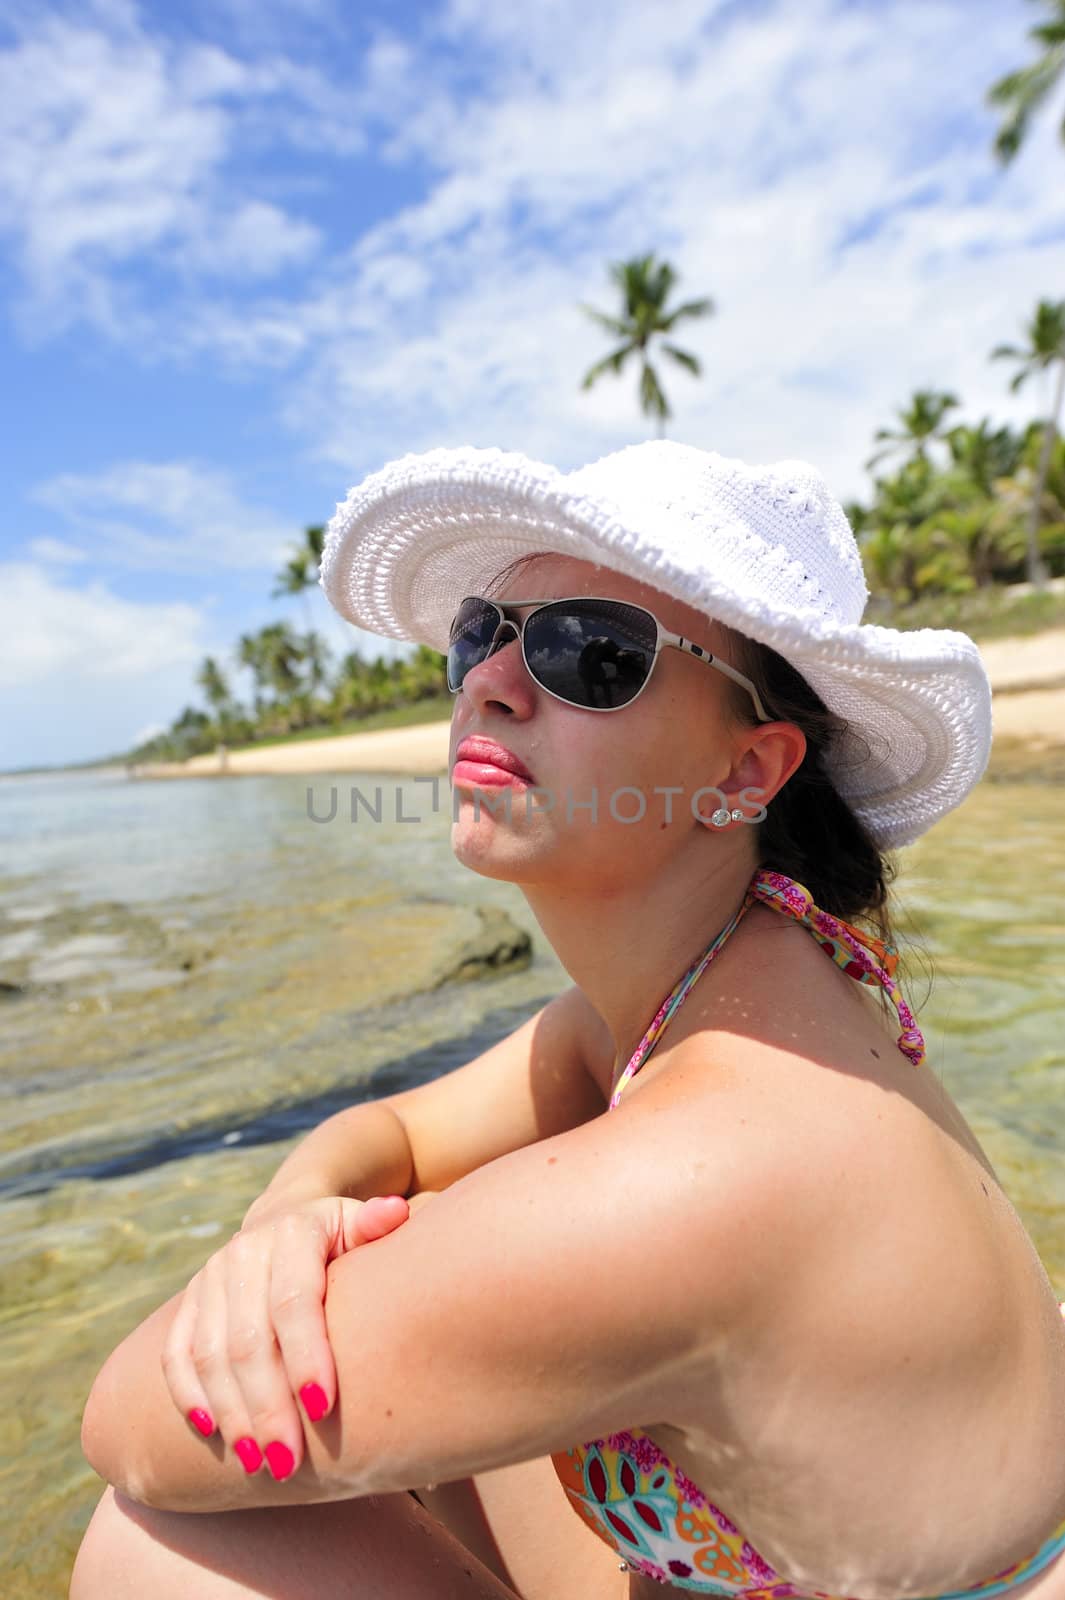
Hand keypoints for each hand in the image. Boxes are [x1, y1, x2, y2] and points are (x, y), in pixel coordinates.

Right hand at [161, 1193, 409, 1481]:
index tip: (324, 1408)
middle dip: (268, 1405)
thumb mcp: (361, 1228)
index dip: (307, 1355)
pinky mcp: (188, 1305)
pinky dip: (189, 1396)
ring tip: (256, 1462)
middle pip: (249, 1339)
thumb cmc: (342, 1243)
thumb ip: (376, 1227)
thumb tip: (396, 1213)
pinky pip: (176, 1355)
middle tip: (288, 1462)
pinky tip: (211, 1434)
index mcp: (292, 1232)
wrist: (288, 1223)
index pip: (295, 1301)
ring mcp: (210, 1279)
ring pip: (210, 1355)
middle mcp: (244, 1253)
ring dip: (231, 1413)